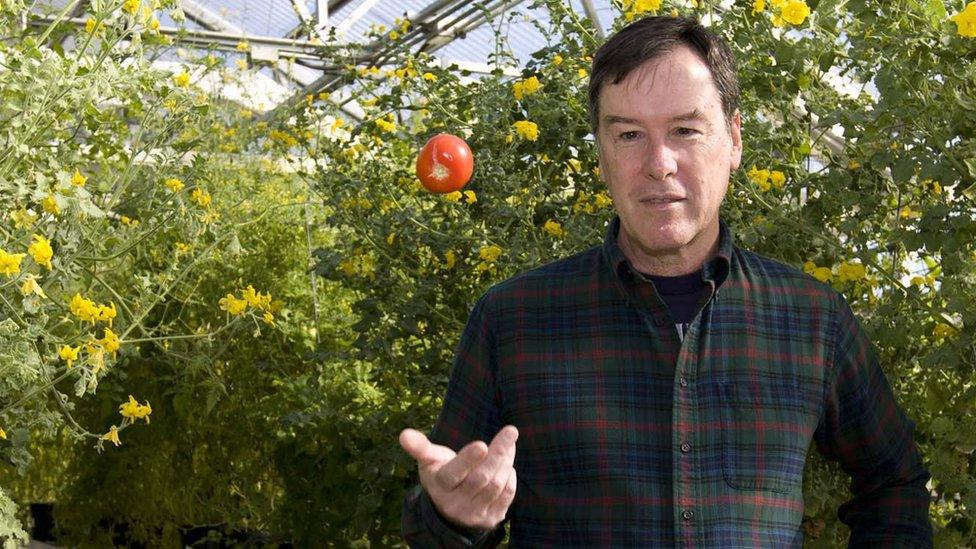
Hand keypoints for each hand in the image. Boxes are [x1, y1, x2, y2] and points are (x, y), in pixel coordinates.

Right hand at [399, 425, 517, 530]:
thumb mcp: (429, 461)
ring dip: (506, 462)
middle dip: (497, 453)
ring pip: (496, 485)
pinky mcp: (491, 518)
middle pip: (481, 478)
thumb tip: (403, 434)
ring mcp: (474, 513)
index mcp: (440, 486)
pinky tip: (507, 464)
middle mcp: (456, 503)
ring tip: (509, 443)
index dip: (468, 459)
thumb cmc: (441, 474)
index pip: (454, 473)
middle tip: (510, 431)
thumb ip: (420, 447)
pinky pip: (506, 495)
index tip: (482, 444)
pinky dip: (510, 477)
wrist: (450, 508)